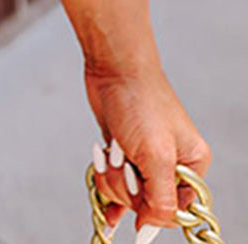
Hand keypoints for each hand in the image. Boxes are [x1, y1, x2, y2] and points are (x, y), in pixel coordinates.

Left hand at [86, 58, 211, 236]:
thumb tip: (150, 229)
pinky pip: (114, 180)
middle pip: (146, 203)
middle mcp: (171, 163)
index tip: (137, 205)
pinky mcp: (124, 150)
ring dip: (111, 176)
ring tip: (111, 151)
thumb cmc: (140, 101)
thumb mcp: (155, 156)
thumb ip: (159, 198)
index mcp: (191, 165)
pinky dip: (105, 180)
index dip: (152, 211)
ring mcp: (145, 157)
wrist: (113, 66)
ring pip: (126, 192)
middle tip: (121, 161)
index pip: (175, 211)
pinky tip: (103, 181)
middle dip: (126, 187)